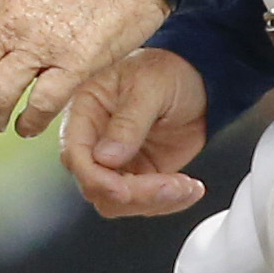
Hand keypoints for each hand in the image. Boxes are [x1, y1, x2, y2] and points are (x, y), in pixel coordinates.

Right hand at [63, 48, 210, 218]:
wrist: (198, 78)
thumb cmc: (165, 69)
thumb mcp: (149, 86)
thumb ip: (128, 121)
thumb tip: (106, 157)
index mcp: (85, 110)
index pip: (75, 154)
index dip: (95, 177)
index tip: (123, 189)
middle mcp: (95, 138)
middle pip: (95, 185)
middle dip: (132, 195)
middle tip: (169, 186)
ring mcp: (117, 160)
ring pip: (118, 201)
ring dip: (153, 202)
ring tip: (186, 186)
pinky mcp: (140, 174)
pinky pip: (145, 202)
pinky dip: (168, 203)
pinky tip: (189, 188)